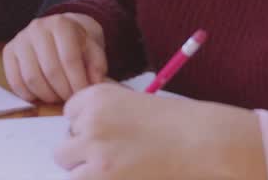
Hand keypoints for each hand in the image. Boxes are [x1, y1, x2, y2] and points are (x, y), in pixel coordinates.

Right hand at [3, 13, 107, 103]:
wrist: (59, 31)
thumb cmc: (77, 43)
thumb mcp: (93, 49)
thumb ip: (97, 65)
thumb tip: (95, 82)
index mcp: (61, 24)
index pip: (69, 59)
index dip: (78, 82)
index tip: (83, 96)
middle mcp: (38, 28)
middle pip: (51, 70)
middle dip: (64, 91)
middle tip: (71, 99)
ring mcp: (20, 39)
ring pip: (32, 78)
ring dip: (47, 95)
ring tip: (58, 97)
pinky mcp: (9, 51)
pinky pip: (15, 81)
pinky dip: (29, 94)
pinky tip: (41, 95)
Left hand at [55, 83, 267, 179]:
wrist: (202, 140)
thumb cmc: (176, 123)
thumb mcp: (134, 104)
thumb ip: (105, 114)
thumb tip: (79, 132)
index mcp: (97, 96)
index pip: (70, 114)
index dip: (87, 126)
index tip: (109, 133)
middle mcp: (90, 119)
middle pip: (64, 142)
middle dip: (82, 150)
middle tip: (112, 155)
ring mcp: (94, 149)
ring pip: (67, 163)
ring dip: (85, 169)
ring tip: (116, 167)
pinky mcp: (102, 175)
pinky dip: (94, 179)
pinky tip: (119, 174)